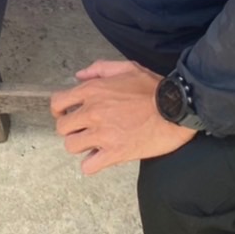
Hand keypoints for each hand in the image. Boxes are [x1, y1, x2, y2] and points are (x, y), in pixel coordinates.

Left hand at [50, 60, 195, 174]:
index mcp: (93, 90)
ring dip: (81, 146)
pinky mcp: (115, 153)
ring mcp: (103, 134)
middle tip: (85, 129)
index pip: (57, 102)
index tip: (69, 114)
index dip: (60, 110)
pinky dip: (92, 164)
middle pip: (62, 127)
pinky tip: (102, 157)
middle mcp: (93, 112)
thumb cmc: (154, 88)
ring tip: (94, 143)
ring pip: (71, 146)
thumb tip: (78, 75)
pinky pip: (88, 166)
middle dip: (72, 129)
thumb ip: (99, 69)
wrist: (177, 107)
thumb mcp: (127, 67)